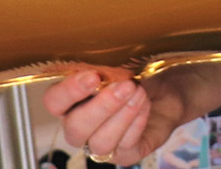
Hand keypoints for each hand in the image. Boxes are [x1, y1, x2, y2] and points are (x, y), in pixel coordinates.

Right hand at [43, 71, 187, 165]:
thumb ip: (105, 68)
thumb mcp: (119, 65)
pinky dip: (136, 123)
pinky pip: (125, 146)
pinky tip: (145, 104)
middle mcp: (79, 127)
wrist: (166, 90)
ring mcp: (99, 144)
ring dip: (121, 116)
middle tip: (125, 86)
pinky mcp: (124, 155)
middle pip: (75, 127)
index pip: (54, 101)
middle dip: (101, 107)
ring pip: (100, 142)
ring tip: (139, 93)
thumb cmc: (136, 75)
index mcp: (69, 102)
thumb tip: (104, 67)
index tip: (93, 76)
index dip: (69, 91)